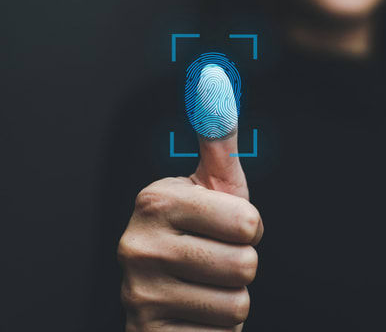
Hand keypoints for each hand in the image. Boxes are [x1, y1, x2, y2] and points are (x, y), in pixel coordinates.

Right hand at [118, 130, 262, 331]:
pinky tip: (196, 314)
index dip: (247, 229)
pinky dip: (218, 330)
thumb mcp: (212, 187)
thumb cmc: (199, 236)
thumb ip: (218, 137)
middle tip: (214, 260)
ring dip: (231, 300)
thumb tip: (213, 79)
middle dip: (241, 266)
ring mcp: (139, 295)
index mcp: (155, 201)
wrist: (165, 301)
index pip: (248, 223)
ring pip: (236, 304)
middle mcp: (137, 245)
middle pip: (245, 264)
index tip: (222, 228)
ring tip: (206, 287)